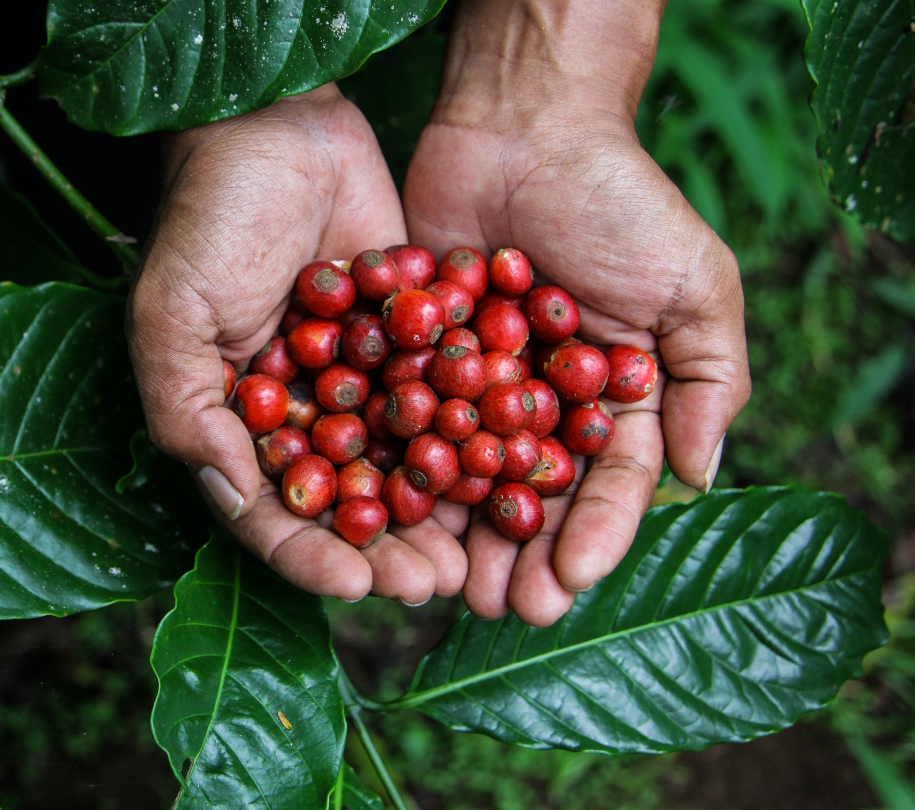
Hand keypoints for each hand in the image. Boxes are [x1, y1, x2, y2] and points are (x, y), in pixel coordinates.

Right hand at [129, 85, 468, 605]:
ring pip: (399, 462)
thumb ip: (190, 409)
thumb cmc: (208, 217)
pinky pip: (439, 397)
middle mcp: (298, 412)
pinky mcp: (408, 339)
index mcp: (234, 420)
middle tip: (430, 585)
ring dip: (433, 512)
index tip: (355, 585)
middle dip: (384, 548)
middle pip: (343, 501)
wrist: (281, 124)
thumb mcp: (172, 313)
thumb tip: (237, 498)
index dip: (308, 553)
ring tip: (473, 552)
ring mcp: (356, 378)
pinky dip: (469, 434)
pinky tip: (505, 468)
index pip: (268, 509)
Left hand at [402, 0, 750, 624]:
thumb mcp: (692, 284)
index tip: (574, 582)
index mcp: (613, 398)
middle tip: (503, 609)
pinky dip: (399, 468)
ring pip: (465, 474)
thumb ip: (708, 379)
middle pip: (531, 495)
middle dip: (522, 555)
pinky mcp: (415, 358)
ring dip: (458, 534)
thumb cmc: (620, 202)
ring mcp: (475, 384)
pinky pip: (407, 422)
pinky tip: (389, 515)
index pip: (609, 481)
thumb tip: (704, 478)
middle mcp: (541, 403)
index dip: (595, 534)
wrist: (524, 128)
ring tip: (447, 589)